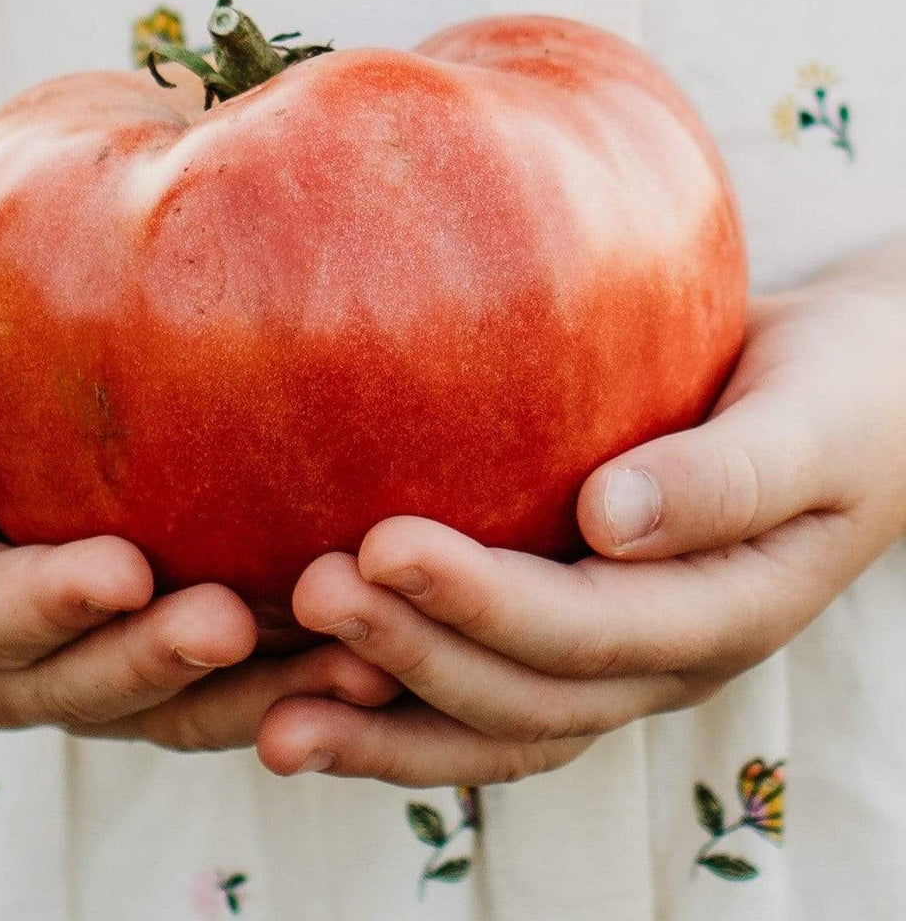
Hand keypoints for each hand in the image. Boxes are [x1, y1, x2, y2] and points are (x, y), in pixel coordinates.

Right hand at [0, 328, 398, 745]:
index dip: (46, 605)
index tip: (121, 570)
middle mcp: (9, 666)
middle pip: (84, 687)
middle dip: (158, 662)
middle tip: (233, 623)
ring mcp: (93, 673)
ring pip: (175, 710)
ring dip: (257, 697)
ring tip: (345, 665)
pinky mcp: (164, 658)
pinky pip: (232, 688)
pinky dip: (298, 680)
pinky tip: (371, 654)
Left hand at [258, 276, 905, 784]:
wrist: (846, 405)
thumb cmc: (837, 399)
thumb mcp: (808, 428)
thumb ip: (724, 478)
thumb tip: (610, 518)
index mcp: (719, 615)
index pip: (587, 628)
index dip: (482, 602)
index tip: (381, 547)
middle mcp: (656, 658)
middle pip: (522, 691)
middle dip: (410, 654)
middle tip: (307, 595)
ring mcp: (611, 658)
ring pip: (490, 722)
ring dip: (384, 723)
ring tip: (276, 722)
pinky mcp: (569, 626)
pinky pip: (479, 691)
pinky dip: (397, 706)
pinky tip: (310, 693)